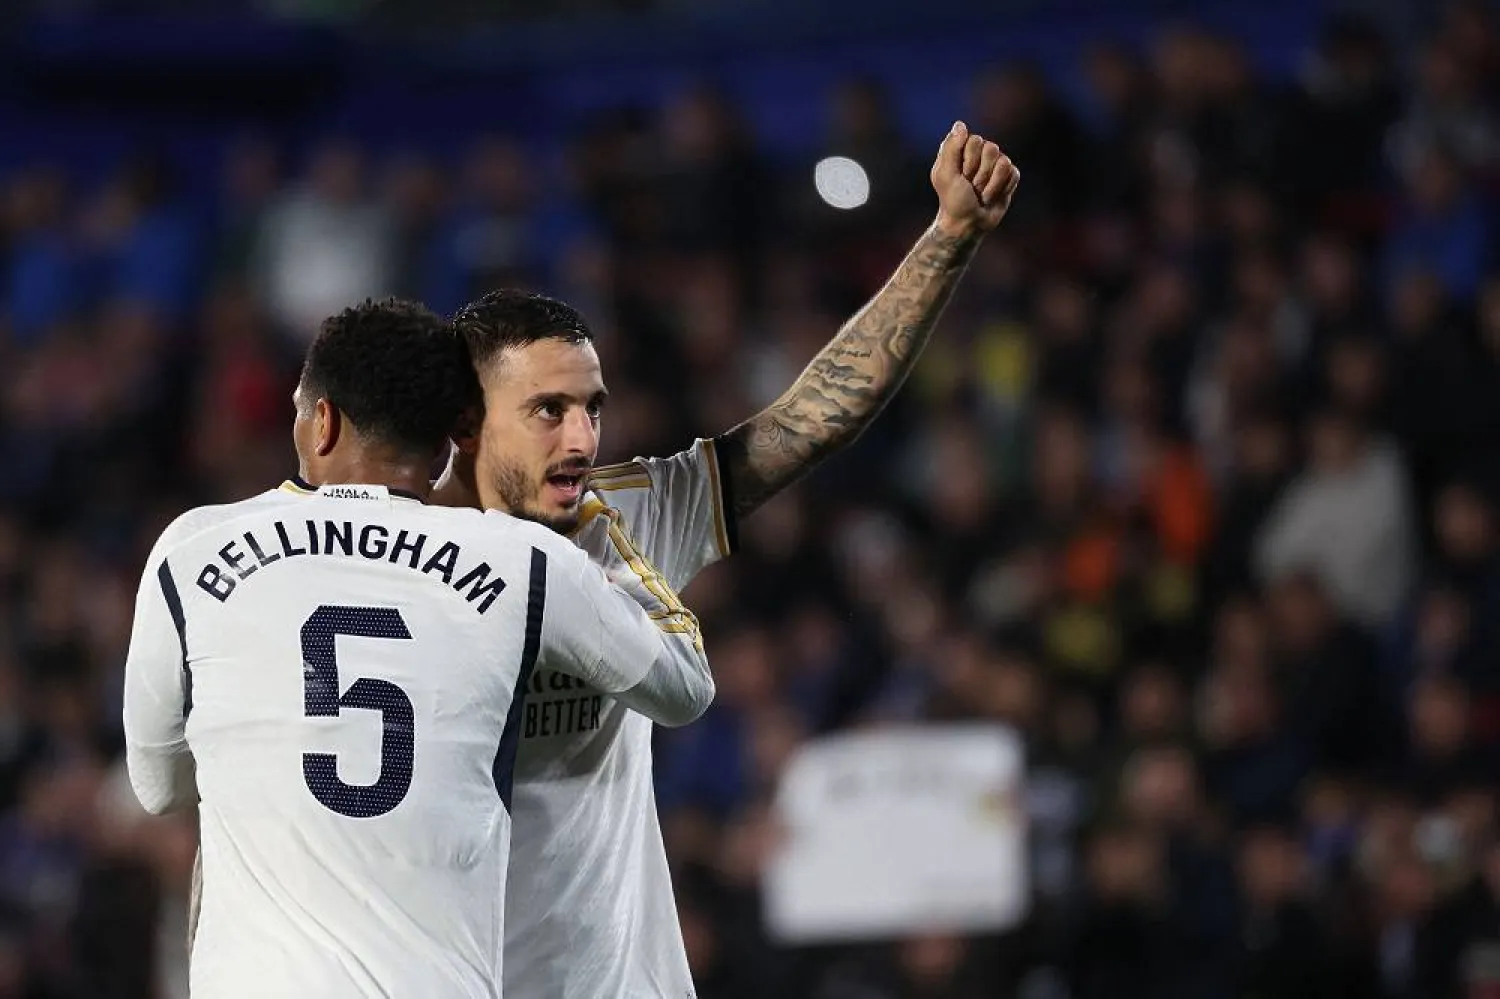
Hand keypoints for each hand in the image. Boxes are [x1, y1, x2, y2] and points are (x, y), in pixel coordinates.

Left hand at [931, 121, 1019, 237]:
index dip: (969, 161)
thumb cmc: (953, 200)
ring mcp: (995, 165)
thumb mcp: (945, 174)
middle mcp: (980, 154)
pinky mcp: (1009, 177)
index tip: (960, 177)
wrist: (968, 223)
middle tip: (970, 188)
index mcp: (962, 149)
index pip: (975, 140)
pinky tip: (993, 196)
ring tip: (981, 194)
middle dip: (980, 174)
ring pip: (1004, 162)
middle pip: (992, 149)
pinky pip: (1014, 174)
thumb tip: (961, 124)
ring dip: (991, 184)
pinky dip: (1002, 189)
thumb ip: (950, 148)